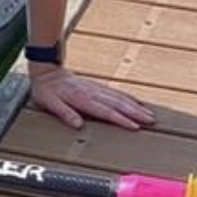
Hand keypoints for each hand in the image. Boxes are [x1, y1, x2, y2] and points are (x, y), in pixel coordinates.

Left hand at [28, 65, 154, 130]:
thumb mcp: (49, 103)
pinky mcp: (97, 86)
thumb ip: (64, 113)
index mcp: (82, 98)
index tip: (134, 126)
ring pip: (120, 97)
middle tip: (151, 121)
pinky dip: (129, 97)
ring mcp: (96, 88)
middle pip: (118, 104)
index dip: (120, 119)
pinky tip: (137, 102)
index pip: (105, 111)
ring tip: (150, 114)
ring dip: (136, 105)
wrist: (46, 70)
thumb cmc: (46, 89)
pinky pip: (116, 92)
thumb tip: (78, 125)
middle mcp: (92, 92)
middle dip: (136, 112)